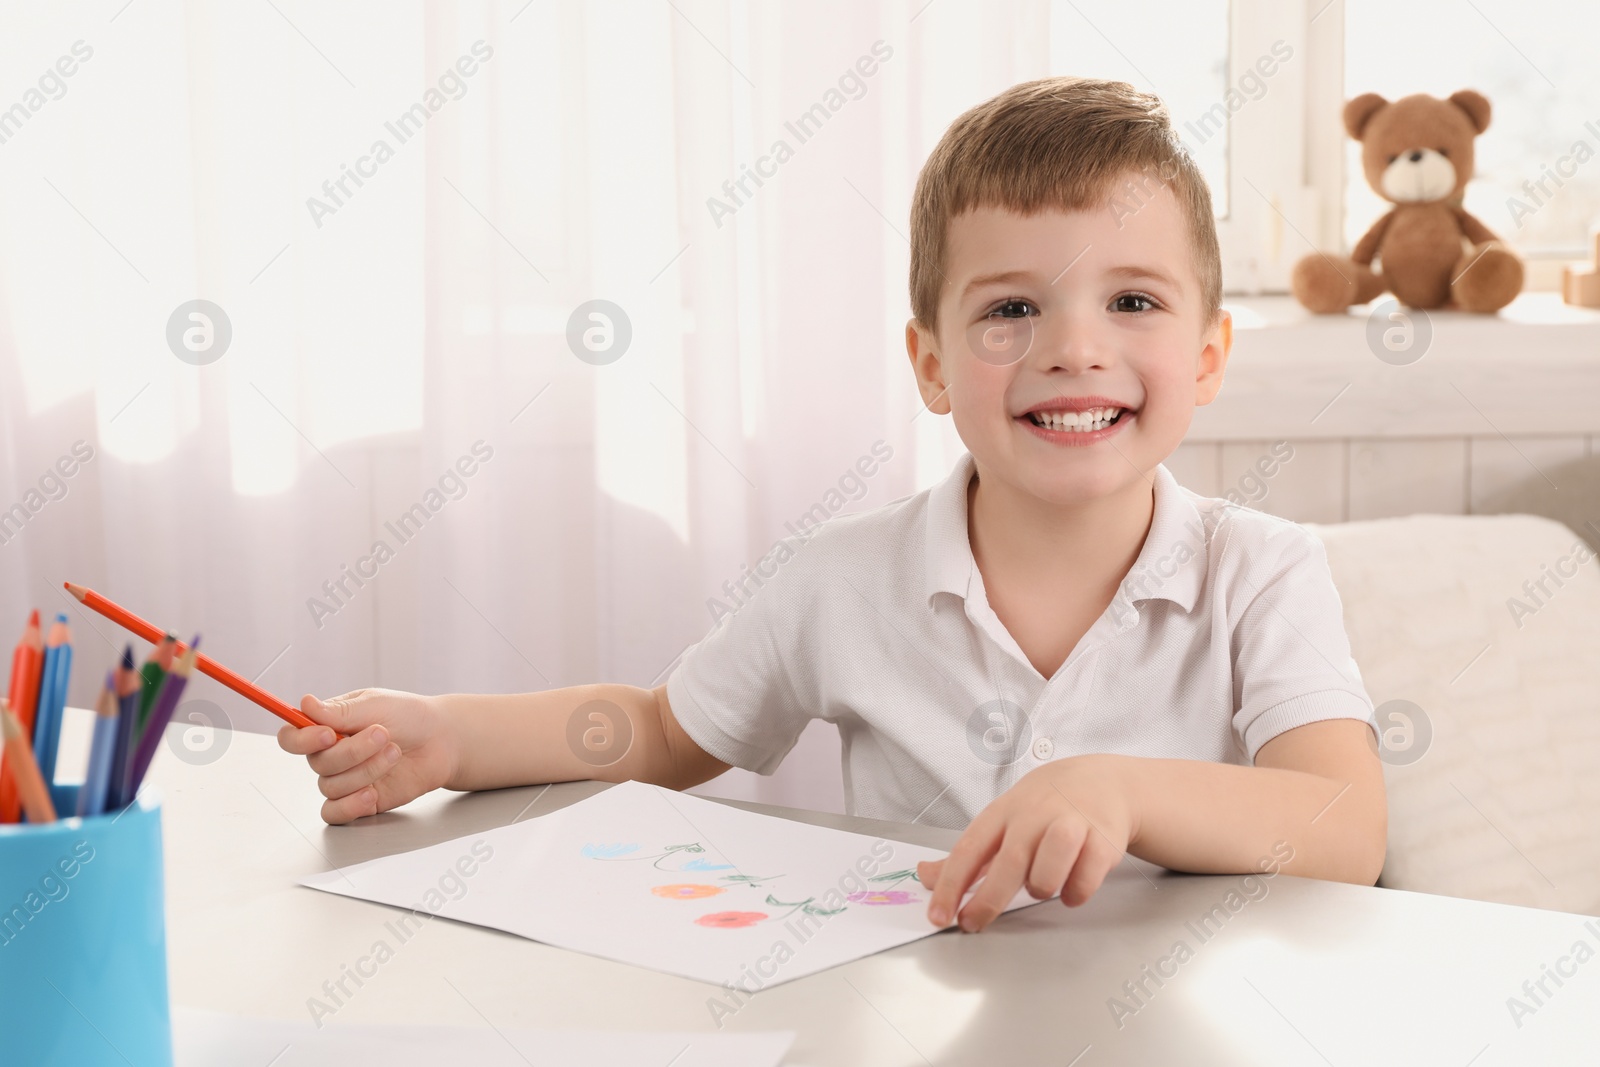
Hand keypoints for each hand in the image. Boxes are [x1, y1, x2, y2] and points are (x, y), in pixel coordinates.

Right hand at [277, 689, 458, 824]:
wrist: (442, 740)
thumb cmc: (409, 716)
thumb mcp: (376, 705)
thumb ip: (339, 711)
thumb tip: (305, 704)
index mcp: (328, 725)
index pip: (292, 737)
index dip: (302, 739)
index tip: (329, 734)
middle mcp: (331, 754)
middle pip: (317, 763)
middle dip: (353, 751)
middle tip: (383, 734)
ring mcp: (345, 779)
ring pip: (331, 786)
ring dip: (366, 770)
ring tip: (394, 753)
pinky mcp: (359, 801)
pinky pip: (334, 813)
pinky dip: (350, 806)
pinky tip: (371, 794)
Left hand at [917, 755, 1135, 931]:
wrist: (1102, 782)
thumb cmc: (1044, 807)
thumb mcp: (1001, 822)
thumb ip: (967, 855)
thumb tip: (924, 876)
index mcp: (1003, 812)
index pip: (969, 849)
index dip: (950, 886)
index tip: (938, 916)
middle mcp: (1034, 816)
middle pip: (1007, 864)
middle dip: (986, 902)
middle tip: (973, 924)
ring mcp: (1070, 825)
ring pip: (1046, 874)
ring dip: (1040, 889)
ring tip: (1042, 884)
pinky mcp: (1102, 840)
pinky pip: (1082, 883)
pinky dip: (1073, 893)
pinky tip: (1071, 883)